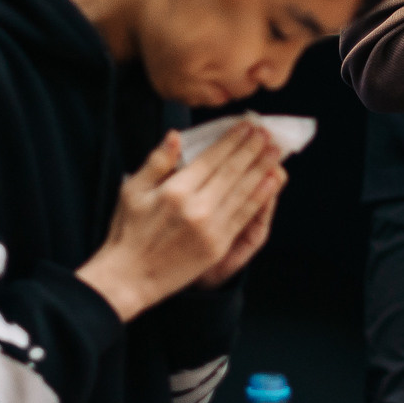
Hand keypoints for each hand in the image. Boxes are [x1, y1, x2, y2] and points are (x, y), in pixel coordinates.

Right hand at [77, 121, 285, 321]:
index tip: (247, 125)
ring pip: (244, 191)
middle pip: (233, 171)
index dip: (232, 140)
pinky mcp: (218, 245)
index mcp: (175, 190)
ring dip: (262, 168)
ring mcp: (211, 228)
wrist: (130, 277)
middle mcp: (197, 207)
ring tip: (275, 151)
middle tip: (267, 132)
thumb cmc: (128, 231)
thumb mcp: (132, 190)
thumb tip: (175, 135)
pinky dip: (261, 196)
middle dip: (253, 149)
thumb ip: (157, 161)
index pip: (212, 158)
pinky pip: (245, 215)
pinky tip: (271, 182)